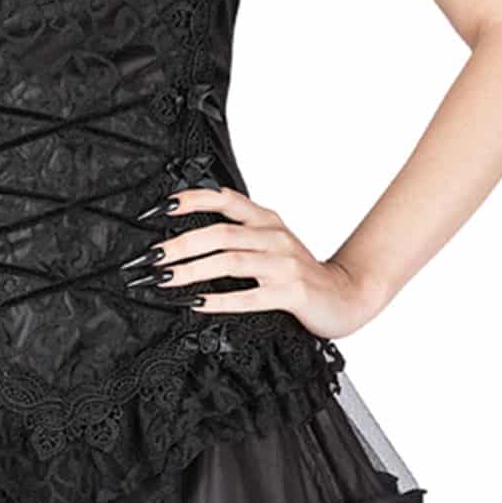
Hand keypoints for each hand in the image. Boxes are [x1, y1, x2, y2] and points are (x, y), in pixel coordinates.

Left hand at [122, 186, 385, 340]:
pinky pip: (250, 296)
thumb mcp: (272, 242)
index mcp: (267, 220)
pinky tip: (198, 303)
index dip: (193, 200)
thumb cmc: (299, 270)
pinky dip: (220, 299)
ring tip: (167, 278)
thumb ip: (242, 232)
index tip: (163, 208)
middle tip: (155, 256)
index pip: (226, 200)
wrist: (346, 295)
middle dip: (183, 243)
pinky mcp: (292, 292)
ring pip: (230, 261)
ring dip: (193, 270)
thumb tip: (191, 233)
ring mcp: (284, 264)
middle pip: (221, 233)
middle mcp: (274, 236)